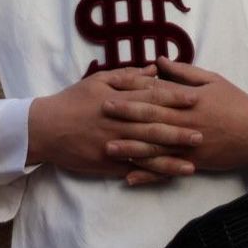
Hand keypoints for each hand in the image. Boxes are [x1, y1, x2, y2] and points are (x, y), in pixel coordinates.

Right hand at [28, 66, 198, 185]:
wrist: (45, 129)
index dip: (175, 99)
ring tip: (192, 163)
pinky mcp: (107, 163)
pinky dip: (151, 174)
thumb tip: (154, 69)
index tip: (196, 99)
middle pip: (153, 128)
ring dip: (171, 159)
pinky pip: (133, 169)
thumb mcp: (98, 81)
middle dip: (179, 132)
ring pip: (146, 153)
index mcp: (118, 101)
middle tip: (203, 134)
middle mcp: (118, 123)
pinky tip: (168, 177)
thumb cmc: (73, 101)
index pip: (151, 98)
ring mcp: (113, 145)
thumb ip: (128, 77)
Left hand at [100, 59, 247, 177]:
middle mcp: (185, 124)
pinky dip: (148, 175)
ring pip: (155, 148)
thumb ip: (183, 73)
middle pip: (150, 121)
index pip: (155, 96)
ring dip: (130, 149)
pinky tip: (130, 178)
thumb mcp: (212, 80)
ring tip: (108, 148)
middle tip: (101, 115)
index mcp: (188, 101)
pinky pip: (167, 171)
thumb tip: (158, 61)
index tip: (111, 92)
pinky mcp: (192, 163)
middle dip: (125, 118)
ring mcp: (188, 146)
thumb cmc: (235, 103)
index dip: (132, 94)